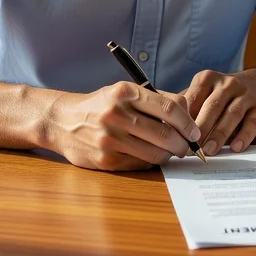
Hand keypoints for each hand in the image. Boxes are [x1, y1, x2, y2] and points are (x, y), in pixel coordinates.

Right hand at [41, 82, 201, 170]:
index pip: (168, 108)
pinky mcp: (105, 159)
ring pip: (155, 153)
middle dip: (184, 143)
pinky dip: (151, 162)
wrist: (60, 121)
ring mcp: (109, 139)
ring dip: (169, 154)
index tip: (196, 131)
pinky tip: (150, 155)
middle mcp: (116, 114)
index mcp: (125, 92)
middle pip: (165, 134)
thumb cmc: (100, 105)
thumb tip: (188, 114)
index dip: (188, 122)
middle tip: (189, 146)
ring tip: (171, 151)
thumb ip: (155, 99)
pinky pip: (140, 164)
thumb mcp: (123, 92)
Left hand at [182, 70, 255, 154]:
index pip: (193, 98)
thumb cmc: (221, 95)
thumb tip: (166, 128)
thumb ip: (187, 106)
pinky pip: (252, 122)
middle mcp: (228, 83)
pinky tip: (235, 147)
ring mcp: (246, 94)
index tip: (176, 137)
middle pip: (212, 106)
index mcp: (208, 78)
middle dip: (201, 128)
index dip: (184, 119)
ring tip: (209, 151)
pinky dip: (244, 136)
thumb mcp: (204, 92)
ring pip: (232, 114)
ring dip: (219, 134)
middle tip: (192, 147)